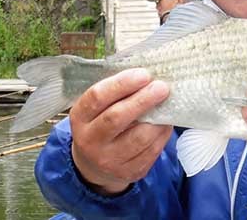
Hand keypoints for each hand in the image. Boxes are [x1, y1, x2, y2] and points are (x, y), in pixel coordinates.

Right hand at [69, 68, 171, 195]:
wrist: (95, 165)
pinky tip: (165, 123)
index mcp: (80, 117)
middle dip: (142, 100)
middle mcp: (89, 140)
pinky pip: (152, 151)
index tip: (144, 74)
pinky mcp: (129, 172)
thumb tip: (149, 74)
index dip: (122, 84)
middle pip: (116, 118)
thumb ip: (116, 92)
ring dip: (158, 119)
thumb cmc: (102, 123)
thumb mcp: (98, 108)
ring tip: (166, 104)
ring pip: (139, 137)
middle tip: (162, 87)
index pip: (97, 97)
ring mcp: (109, 160)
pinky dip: (162, 134)